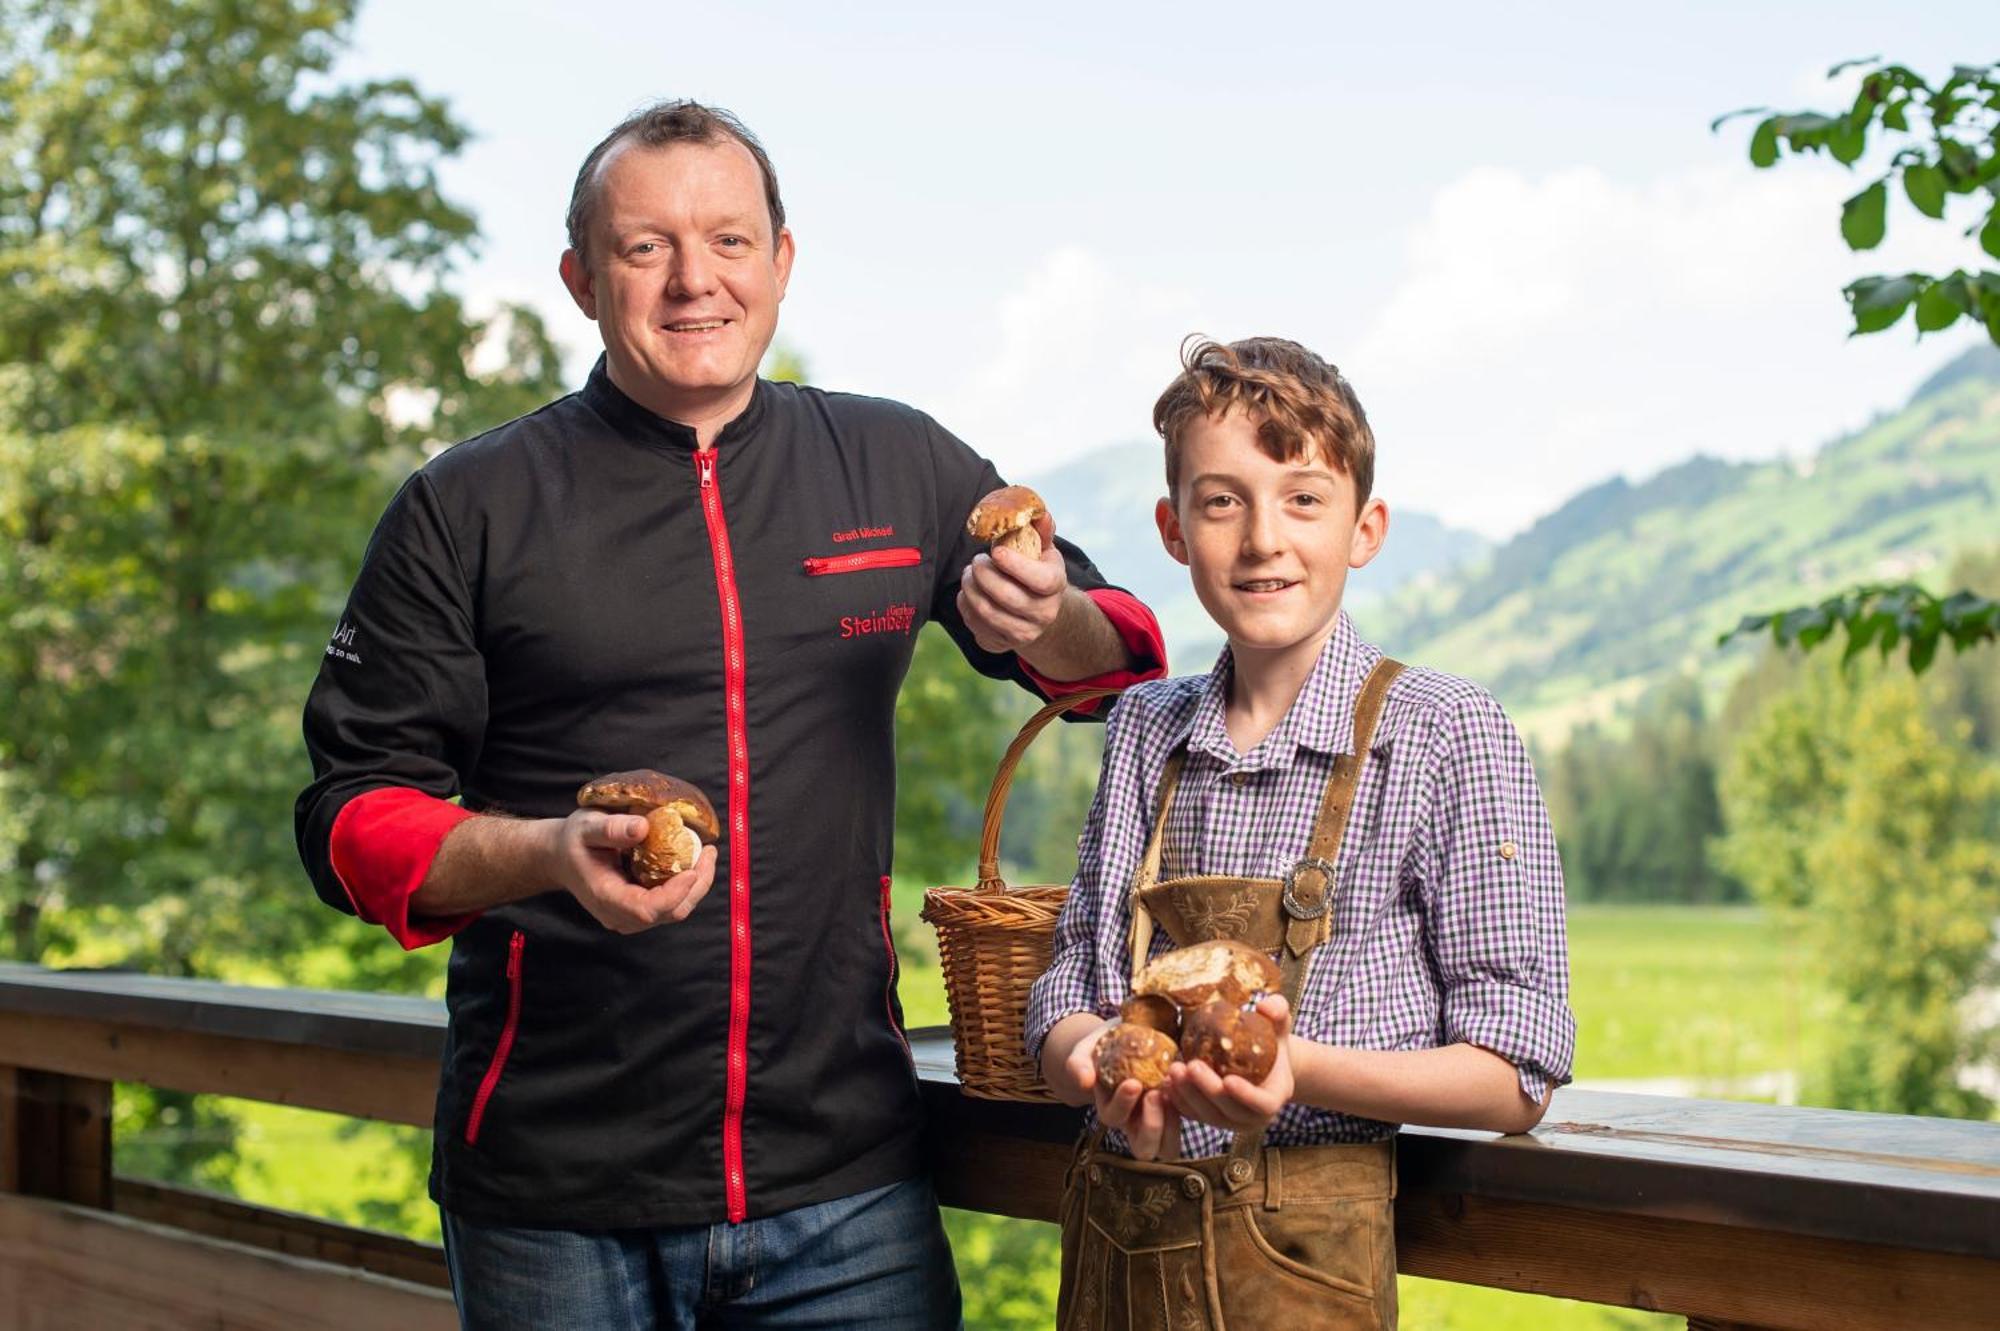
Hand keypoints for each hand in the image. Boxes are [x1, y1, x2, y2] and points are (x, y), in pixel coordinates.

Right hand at [547, 808, 716, 934]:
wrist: (562, 857)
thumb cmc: (574, 841)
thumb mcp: (586, 826)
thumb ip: (611, 828)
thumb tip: (643, 827)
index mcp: (606, 898)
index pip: (646, 910)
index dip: (674, 894)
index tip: (692, 869)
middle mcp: (620, 915)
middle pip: (670, 912)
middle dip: (696, 885)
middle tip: (709, 851)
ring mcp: (632, 916)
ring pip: (676, 910)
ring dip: (697, 884)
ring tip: (706, 852)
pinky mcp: (641, 909)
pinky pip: (672, 903)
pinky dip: (688, 884)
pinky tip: (694, 858)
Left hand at [956, 514, 1065, 653]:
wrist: (1038, 611)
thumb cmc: (1037, 572)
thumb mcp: (1044, 550)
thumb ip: (1041, 530)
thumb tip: (1038, 513)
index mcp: (1056, 586)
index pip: (1040, 580)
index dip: (1016, 565)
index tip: (996, 551)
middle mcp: (1043, 614)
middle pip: (1007, 597)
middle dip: (983, 574)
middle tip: (976, 561)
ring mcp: (1023, 633)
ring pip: (987, 612)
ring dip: (970, 588)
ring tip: (970, 573)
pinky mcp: (1001, 643)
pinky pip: (974, 624)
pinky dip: (965, 604)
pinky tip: (969, 592)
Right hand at [1062, 1019, 1178, 1160]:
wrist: (1125, 1040)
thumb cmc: (1101, 1048)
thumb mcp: (1085, 1051)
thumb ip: (1079, 1065)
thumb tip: (1085, 1082)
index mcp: (1111, 1110)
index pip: (1114, 1119)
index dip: (1123, 1105)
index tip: (1133, 1082)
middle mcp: (1134, 1123)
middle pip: (1144, 1149)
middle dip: (1151, 1125)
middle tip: (1155, 1093)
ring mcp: (1158, 1119)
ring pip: (1168, 1148)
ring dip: (1173, 1124)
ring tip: (1173, 1090)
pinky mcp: (1178, 1109)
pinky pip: (1187, 1124)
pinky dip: (1189, 1107)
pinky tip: (1187, 1081)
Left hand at [1166, 995, 1296, 1135]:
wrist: (1258, 1062)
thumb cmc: (1270, 1042)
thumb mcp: (1277, 1025)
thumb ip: (1278, 1012)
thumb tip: (1266, 1005)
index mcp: (1274, 1097)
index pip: (1263, 1105)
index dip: (1246, 1095)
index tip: (1228, 1079)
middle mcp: (1253, 1117)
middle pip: (1229, 1111)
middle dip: (1208, 1090)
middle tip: (1191, 1066)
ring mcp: (1230, 1121)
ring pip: (1208, 1115)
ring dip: (1188, 1095)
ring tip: (1174, 1069)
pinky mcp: (1210, 1118)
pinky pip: (1193, 1114)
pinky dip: (1178, 1100)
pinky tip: (1166, 1081)